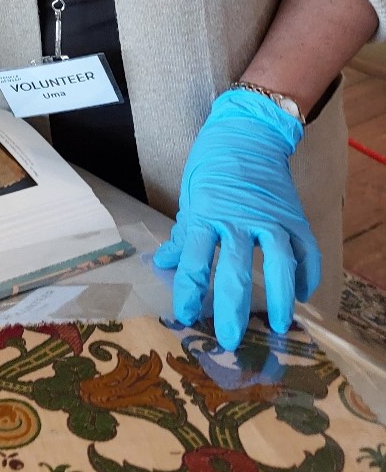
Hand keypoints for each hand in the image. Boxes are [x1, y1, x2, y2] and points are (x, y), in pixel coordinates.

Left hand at [153, 88, 318, 349]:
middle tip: (229, 340)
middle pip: (233, 270)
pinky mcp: (294, 215)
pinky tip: (302, 295)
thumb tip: (163, 263)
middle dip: (230, 309)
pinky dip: (307, 274)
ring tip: (279, 326)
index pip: (192, 260)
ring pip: (278, 263)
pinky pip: (306, 250)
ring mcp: (270, 217)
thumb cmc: (213, 162)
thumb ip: (182, 233)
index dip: (187, 291)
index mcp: (206, 214)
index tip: (184, 316)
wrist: (248, 131)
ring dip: (279, 297)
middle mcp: (238, 219)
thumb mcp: (190, 194)